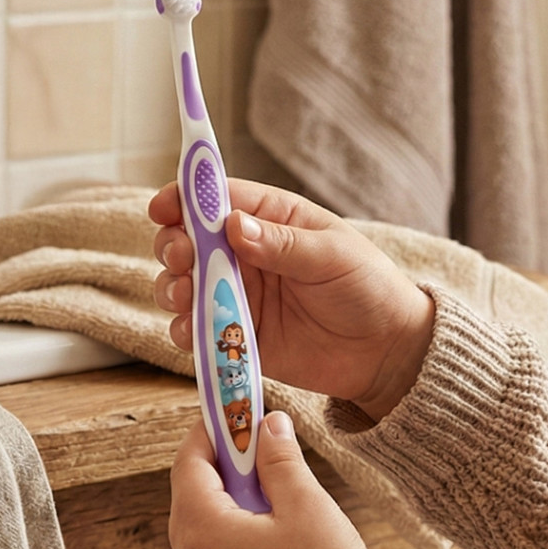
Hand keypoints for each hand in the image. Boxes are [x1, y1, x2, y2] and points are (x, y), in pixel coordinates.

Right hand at [149, 181, 433, 419]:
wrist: (385, 350)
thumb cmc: (367, 287)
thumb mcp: (332, 256)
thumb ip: (282, 244)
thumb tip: (233, 224)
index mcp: (272, 218)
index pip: (217, 198)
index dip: (185, 199)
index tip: (163, 208)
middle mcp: (247, 253)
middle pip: (189, 239)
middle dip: (175, 245)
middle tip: (183, 258)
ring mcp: (238, 294)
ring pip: (183, 283)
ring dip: (172, 286)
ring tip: (186, 294)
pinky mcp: (236, 334)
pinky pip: (196, 330)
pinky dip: (184, 329)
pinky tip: (192, 330)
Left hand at [169, 412, 370, 548]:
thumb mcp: (305, 504)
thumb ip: (281, 459)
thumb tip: (269, 424)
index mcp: (204, 534)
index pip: (189, 465)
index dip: (209, 432)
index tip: (230, 410)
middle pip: (191, 497)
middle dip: (221, 464)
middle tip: (255, 442)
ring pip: (202, 529)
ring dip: (228, 499)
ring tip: (270, 482)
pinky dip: (232, 532)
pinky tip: (269, 525)